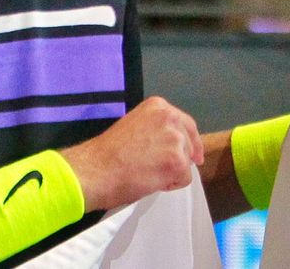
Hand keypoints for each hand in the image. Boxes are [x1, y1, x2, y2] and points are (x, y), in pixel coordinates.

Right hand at [61, 96, 202, 211]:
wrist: (96, 169)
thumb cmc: (108, 151)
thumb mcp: (134, 126)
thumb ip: (155, 128)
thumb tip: (173, 143)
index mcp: (158, 106)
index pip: (186, 124)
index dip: (190, 141)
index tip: (193, 155)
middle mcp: (170, 118)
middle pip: (189, 144)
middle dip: (179, 158)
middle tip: (157, 167)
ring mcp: (175, 139)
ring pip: (187, 162)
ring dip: (172, 172)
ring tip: (148, 172)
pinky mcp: (178, 162)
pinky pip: (184, 179)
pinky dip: (171, 184)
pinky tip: (151, 180)